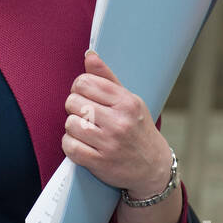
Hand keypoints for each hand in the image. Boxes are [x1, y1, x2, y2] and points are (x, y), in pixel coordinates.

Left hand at [62, 50, 171, 194]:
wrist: (153, 168)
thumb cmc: (138, 129)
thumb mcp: (129, 101)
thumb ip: (107, 78)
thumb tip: (89, 55)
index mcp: (126, 102)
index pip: (85, 83)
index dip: (79, 88)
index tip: (85, 96)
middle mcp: (119, 122)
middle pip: (73, 102)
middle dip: (75, 108)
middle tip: (86, 115)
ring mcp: (109, 143)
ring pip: (70, 124)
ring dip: (73, 127)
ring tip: (86, 131)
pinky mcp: (99, 162)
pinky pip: (69, 146)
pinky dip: (70, 145)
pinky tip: (82, 144)